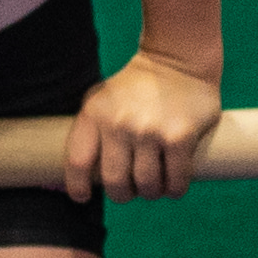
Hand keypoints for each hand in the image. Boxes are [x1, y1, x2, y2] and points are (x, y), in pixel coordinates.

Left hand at [66, 50, 220, 202]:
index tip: (83, 197)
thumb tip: (85, 174)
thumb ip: (92, 129)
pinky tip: (174, 186)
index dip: (78, 186)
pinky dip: (175, 189)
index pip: (77, 162)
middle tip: (130, 191)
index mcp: (95, 114)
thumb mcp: (102, 98)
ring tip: (155, 186)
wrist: (178, 60)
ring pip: (146, 185)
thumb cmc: (136, 87)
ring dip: (151, 193)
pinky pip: (176, 180)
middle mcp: (119, 124)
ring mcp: (149, 131)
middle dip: (122, 194)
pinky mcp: (180, 137)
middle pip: (114, 181)